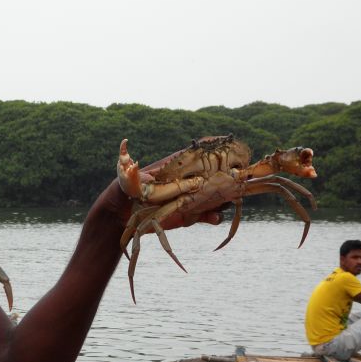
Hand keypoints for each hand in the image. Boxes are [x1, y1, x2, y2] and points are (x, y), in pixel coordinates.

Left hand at [105, 144, 225, 229]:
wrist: (122, 215)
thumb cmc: (124, 191)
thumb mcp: (127, 182)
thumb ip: (133, 174)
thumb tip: (132, 164)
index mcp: (174, 167)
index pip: (197, 151)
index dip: (213, 146)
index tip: (228, 144)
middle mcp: (185, 180)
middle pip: (212, 174)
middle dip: (227, 175)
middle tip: (238, 177)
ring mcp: (188, 197)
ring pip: (213, 195)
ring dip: (222, 198)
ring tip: (228, 200)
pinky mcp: (188, 214)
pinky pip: (206, 214)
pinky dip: (213, 216)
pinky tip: (215, 218)